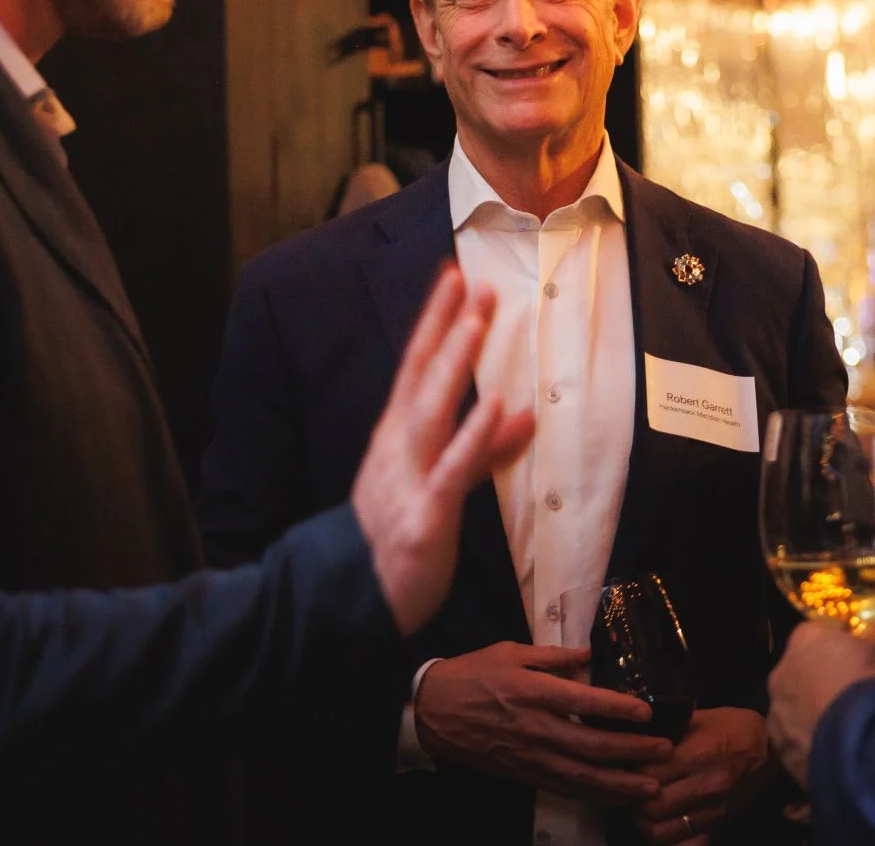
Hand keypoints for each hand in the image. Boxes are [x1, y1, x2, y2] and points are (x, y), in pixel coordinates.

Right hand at [351, 267, 533, 635]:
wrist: (352, 598)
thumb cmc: (397, 537)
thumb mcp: (440, 484)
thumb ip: (483, 450)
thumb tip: (522, 415)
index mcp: (396, 437)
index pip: (414, 366)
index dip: (433, 321)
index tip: (451, 276)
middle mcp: (397, 447)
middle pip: (421, 374)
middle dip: (446, 325)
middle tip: (472, 280)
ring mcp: (408, 477)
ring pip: (431, 408)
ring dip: (454, 361)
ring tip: (477, 319)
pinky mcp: (426, 513)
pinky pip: (454, 468)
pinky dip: (476, 435)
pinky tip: (500, 406)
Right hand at [413, 642, 671, 804]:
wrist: (431, 711)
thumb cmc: (472, 674)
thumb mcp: (510, 652)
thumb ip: (552, 656)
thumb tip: (588, 654)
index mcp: (533, 692)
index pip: (584, 702)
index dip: (617, 709)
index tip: (647, 712)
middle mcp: (535, 728)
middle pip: (590, 745)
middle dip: (631, 751)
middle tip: (665, 751)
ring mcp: (528, 755)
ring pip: (581, 776)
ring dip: (618, 783)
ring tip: (651, 787)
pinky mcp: (522, 773)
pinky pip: (562, 788)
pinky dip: (591, 795)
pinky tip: (614, 796)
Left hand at [632, 706, 770, 844]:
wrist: (772, 749)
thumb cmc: (733, 727)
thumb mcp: (701, 718)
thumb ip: (669, 729)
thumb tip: (635, 736)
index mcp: (696, 754)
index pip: (646, 774)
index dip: (630, 771)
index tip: (627, 767)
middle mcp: (704, 785)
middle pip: (650, 806)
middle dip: (634, 799)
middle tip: (631, 791)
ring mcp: (713, 809)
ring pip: (662, 830)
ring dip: (646, 822)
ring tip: (644, 810)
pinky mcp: (720, 824)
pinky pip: (686, 843)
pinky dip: (669, 839)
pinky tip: (665, 825)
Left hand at [766, 620, 874, 787]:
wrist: (862, 746)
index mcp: (805, 639)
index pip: (817, 633)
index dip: (838, 645)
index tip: (857, 658)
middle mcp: (781, 672)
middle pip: (801, 671)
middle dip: (821, 679)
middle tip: (851, 696)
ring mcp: (777, 714)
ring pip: (794, 709)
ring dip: (813, 714)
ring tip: (844, 730)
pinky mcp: (781, 751)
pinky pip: (795, 742)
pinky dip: (810, 745)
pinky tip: (835, 753)